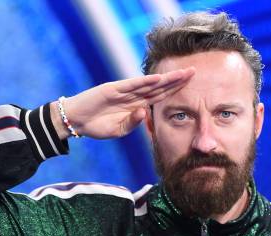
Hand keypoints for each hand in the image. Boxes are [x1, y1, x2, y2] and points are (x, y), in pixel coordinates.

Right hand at [50, 68, 194, 139]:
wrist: (76, 121)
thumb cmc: (97, 126)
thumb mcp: (119, 130)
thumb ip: (133, 123)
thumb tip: (144, 113)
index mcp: (137, 105)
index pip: (160, 96)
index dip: (175, 90)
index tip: (191, 86)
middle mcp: (134, 96)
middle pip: (159, 87)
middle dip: (176, 80)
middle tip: (194, 72)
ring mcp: (124, 91)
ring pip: (149, 84)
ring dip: (165, 78)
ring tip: (181, 73)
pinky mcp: (113, 89)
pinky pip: (131, 85)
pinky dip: (144, 82)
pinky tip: (158, 79)